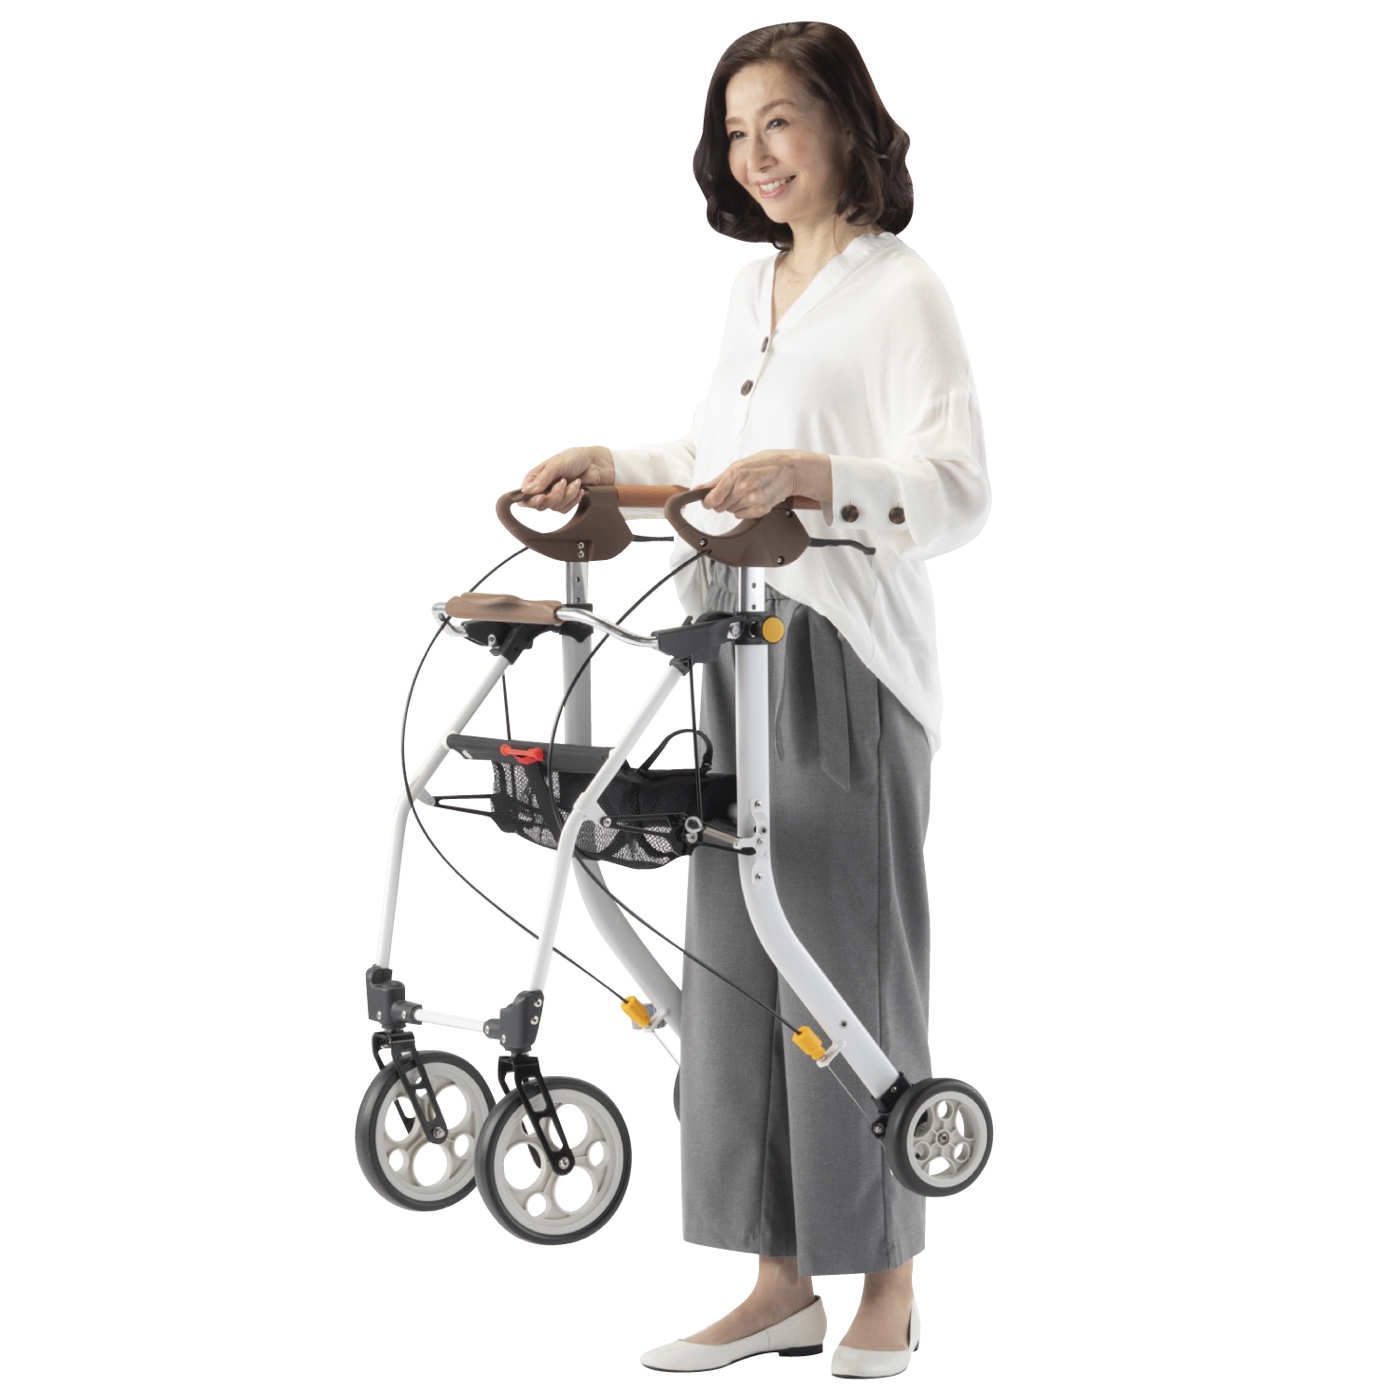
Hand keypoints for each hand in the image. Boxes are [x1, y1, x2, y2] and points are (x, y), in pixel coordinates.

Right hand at [519, 445, 614, 511]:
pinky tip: (580, 488)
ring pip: (554, 507)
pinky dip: (574, 499)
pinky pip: (565, 509)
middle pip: (539, 505)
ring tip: (576, 481)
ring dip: (567, 494)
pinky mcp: (565, 502)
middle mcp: (542, 488)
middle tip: (563, 483)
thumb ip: (542, 478)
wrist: (596, 464)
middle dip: (554, 496)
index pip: (525, 495)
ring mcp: (554, 496)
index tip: (542, 496)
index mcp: (535, 477)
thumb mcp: (556, 464)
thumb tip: (528, 491)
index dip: (531, 500)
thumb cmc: (575, 458)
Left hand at [699, 450, 830, 518]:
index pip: (712, 498)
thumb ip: (717, 479)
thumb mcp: (739, 464)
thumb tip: (700, 488)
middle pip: (720, 507)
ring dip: (734, 504)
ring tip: (747, 491)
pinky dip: (744, 509)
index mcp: (735, 474)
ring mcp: (752, 500)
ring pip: (730, 511)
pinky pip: (741, 515)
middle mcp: (743, 488)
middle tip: (734, 490)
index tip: (709, 500)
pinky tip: (753, 498)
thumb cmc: (766, 463)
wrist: (790, 470)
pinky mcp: (760, 510)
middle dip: (723, 500)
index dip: (708, 501)